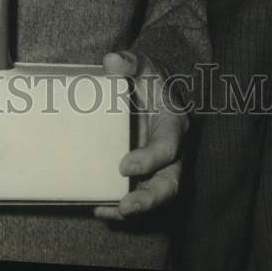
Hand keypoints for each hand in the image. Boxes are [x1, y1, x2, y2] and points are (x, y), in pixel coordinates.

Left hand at [94, 51, 186, 220]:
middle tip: (126, 206)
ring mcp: (158, 167)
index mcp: (174, 125)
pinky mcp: (144, 175)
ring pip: (153, 195)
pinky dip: (119, 204)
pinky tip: (97, 205)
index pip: (168, 147)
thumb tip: (111, 60)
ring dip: (132, 207)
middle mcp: (172, 152)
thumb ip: (130, 62)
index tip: (124, 165)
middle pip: (169, 183)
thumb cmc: (148, 78)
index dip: (150, 159)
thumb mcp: (143, 64)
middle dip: (149, 199)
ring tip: (106, 210)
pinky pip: (136, 194)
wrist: (150, 89)